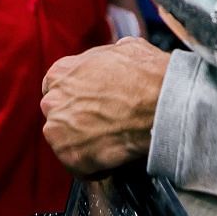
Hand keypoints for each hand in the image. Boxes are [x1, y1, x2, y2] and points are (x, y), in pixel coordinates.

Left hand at [40, 37, 169, 175]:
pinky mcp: (72, 157)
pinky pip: (78, 166)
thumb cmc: (147, 76)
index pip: (55, 87)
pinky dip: (93, 166)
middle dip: (76, 119)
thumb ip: (104, 58)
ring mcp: (59, 131)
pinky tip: (113, 158)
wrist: (163, 105)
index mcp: (61, 72)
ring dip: (84, 143)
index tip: (89, 103)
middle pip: (58, 114)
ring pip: (65, 141)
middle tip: (103, 122)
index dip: (75, 97)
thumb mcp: (125, 48)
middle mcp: (53, 101)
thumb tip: (112, 61)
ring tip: (111, 141)